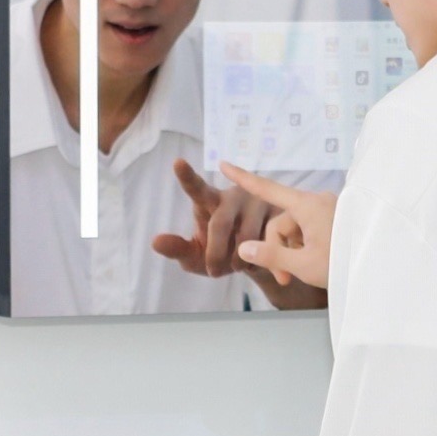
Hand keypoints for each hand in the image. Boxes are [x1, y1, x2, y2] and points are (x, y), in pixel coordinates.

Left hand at [150, 158, 270, 279]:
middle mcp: (235, 195)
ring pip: (247, 238)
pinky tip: (266, 264)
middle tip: (214, 272)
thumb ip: (178, 249)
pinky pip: (271, 244)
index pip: (196, 189)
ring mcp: (260, 202)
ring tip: (240, 266)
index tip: (177, 163)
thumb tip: (154, 242)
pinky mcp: (282, 214)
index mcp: (210, 200)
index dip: (187, 177)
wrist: (261, 257)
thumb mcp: (198, 254)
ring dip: (240, 261)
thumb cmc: (222, 251)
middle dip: (215, 253)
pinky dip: (265, 262)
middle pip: (219, 224)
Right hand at [223, 164, 337, 294]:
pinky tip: (314, 265)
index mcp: (308, 205)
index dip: (243, 178)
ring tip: (300, 274)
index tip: (223, 164)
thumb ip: (271, 255)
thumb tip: (244, 248)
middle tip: (283, 277)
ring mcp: (329, 210)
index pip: (268, 189)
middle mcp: (318, 201)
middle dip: (278, 249)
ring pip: (296, 229)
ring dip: (292, 251)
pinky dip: (306, 247)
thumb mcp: (303, 264)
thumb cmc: (343, 264)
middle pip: (282, 222)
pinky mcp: (337, 219)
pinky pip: (311, 230)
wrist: (382, 269)